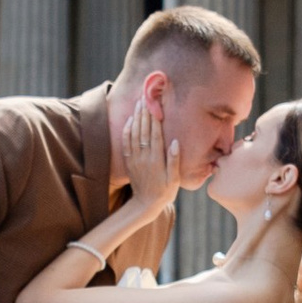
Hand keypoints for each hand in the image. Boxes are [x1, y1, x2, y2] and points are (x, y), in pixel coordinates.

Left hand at [120, 87, 181, 223]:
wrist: (144, 205)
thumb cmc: (164, 192)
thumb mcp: (175, 179)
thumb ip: (174, 160)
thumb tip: (175, 142)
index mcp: (157, 159)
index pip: (155, 134)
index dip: (155, 118)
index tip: (156, 105)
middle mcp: (144, 157)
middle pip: (144, 130)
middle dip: (144, 113)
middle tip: (145, 97)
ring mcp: (135, 159)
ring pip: (134, 134)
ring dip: (135, 118)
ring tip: (138, 104)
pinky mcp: (129, 162)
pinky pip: (126, 143)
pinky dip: (126, 130)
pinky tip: (129, 121)